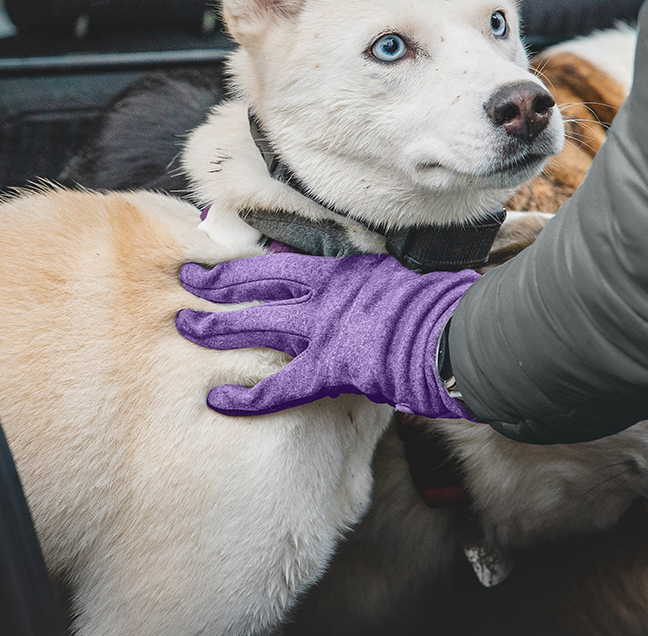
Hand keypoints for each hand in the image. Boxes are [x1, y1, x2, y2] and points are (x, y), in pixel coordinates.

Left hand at [175, 252, 479, 418]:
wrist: (463, 334)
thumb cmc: (445, 308)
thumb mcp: (404, 279)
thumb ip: (375, 283)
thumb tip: (372, 290)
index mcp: (347, 269)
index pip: (286, 256)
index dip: (251, 254)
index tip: (224, 247)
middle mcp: (329, 292)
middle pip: (260, 282)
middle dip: (219, 281)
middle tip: (187, 277)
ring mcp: (327, 328)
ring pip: (258, 323)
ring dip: (217, 325)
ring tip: (184, 325)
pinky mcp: (332, 367)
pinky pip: (279, 385)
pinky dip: (246, 396)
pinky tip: (217, 401)